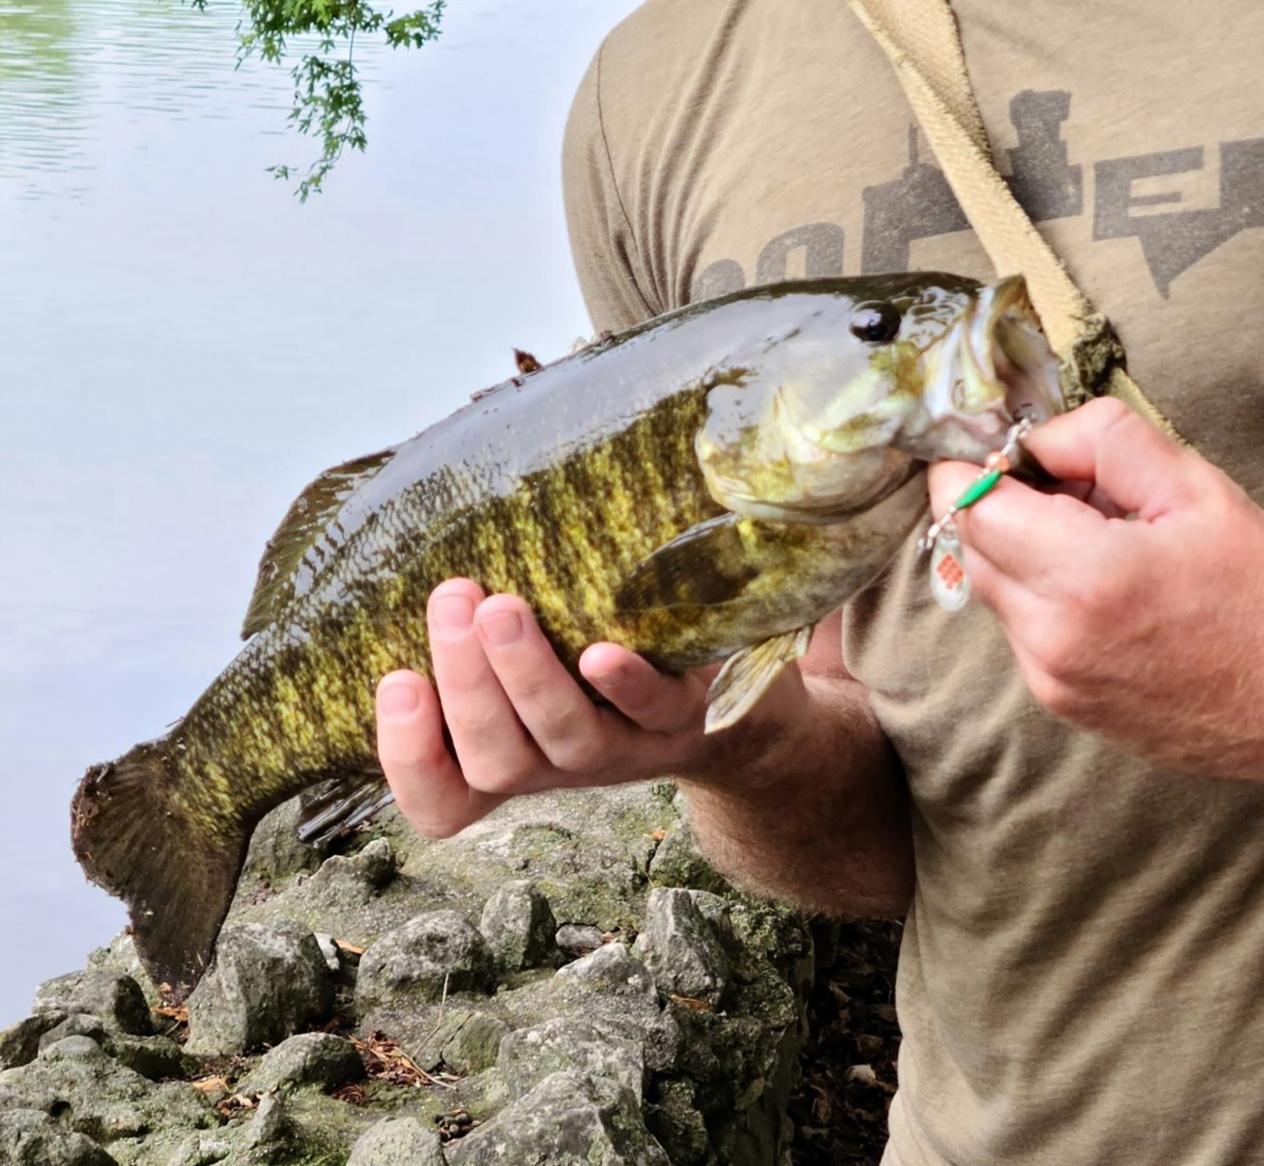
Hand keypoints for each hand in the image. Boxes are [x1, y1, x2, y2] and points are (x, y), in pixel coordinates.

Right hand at [375, 579, 799, 837]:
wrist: (735, 712)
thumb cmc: (604, 668)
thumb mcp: (535, 660)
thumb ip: (480, 628)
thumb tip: (414, 536)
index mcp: (510, 754)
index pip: (443, 801)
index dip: (408, 759)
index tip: (394, 681)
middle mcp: (558, 765)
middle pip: (494, 763)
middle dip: (464, 682)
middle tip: (453, 599)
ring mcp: (624, 748)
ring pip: (564, 739)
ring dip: (526, 676)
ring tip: (501, 607)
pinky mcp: (685, 717)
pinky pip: (651, 711)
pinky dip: (624, 685)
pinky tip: (600, 652)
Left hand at [928, 397, 1263, 778]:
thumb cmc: (1262, 597)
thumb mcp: (1198, 492)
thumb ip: (1106, 444)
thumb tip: (1033, 440)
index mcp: (1085, 577)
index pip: (971, 511)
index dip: (966, 472)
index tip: (990, 451)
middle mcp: (1049, 636)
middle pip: (972, 548)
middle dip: (997, 506)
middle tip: (1060, 485)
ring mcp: (1048, 677)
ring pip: (992, 589)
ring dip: (1018, 550)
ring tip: (1092, 537)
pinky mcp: (1056, 701)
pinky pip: (1018, 628)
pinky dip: (1037, 595)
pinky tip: (1098, 586)